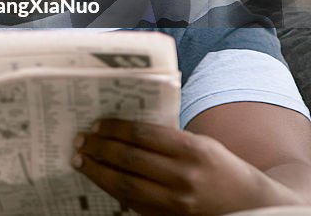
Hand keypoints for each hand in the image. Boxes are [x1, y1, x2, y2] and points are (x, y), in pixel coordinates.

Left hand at [73, 118, 304, 214]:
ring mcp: (176, 202)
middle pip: (129, 159)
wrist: (251, 206)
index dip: (114, 129)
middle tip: (80, 140)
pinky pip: (132, 202)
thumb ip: (167, 137)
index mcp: (192, 150)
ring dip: (97, 170)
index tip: (96, 124)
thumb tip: (122, 126)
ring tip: (80, 159)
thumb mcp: (201, 144)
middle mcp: (184, 177)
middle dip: (99, 148)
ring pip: (125, 184)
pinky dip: (111, 188)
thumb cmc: (220, 168)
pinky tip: (98, 178)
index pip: (142, 134)